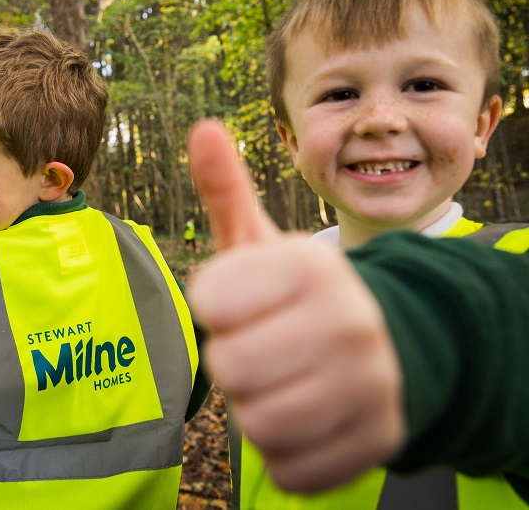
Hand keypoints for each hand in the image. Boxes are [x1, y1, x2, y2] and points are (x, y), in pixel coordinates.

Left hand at [186, 119, 404, 492]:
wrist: (394, 343)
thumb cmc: (300, 292)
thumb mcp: (263, 241)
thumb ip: (227, 190)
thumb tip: (202, 128)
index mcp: (312, 265)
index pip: (210, 300)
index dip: (214, 306)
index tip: (239, 301)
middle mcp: (349, 322)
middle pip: (231, 368)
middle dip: (233, 360)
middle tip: (260, 345)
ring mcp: (370, 386)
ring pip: (257, 424)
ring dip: (255, 407)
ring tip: (282, 379)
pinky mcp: (375, 442)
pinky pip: (287, 468)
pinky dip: (283, 450)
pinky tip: (306, 416)